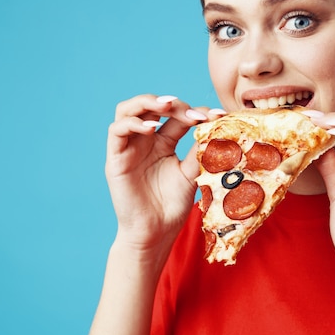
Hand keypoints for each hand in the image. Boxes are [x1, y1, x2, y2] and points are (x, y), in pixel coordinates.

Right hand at [105, 94, 221, 256]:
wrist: (155, 232)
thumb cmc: (172, 206)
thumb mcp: (191, 174)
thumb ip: (199, 152)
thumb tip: (217, 128)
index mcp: (165, 142)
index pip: (178, 117)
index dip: (197, 111)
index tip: (219, 115)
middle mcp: (146, 141)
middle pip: (152, 106)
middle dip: (173, 104)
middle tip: (193, 113)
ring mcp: (129, 147)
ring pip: (128, 110)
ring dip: (148, 102)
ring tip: (168, 106)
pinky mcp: (116, 158)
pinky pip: (117, 130)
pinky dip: (133, 123)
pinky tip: (152, 129)